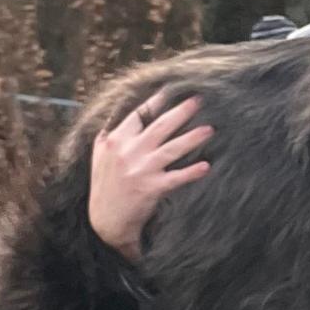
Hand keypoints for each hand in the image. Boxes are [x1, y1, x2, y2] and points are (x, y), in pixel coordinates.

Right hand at [89, 92, 213, 261]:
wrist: (104, 221)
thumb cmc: (104, 185)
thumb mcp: (99, 155)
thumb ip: (109, 133)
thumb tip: (118, 110)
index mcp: (116, 141)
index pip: (139, 115)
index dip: (157, 101)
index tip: (172, 88)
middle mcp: (129, 152)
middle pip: (160, 126)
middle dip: (181, 111)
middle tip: (199, 100)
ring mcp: (141, 170)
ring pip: (172, 148)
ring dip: (192, 138)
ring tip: (210, 129)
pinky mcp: (151, 189)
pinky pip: (176, 178)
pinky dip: (191, 172)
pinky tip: (206, 166)